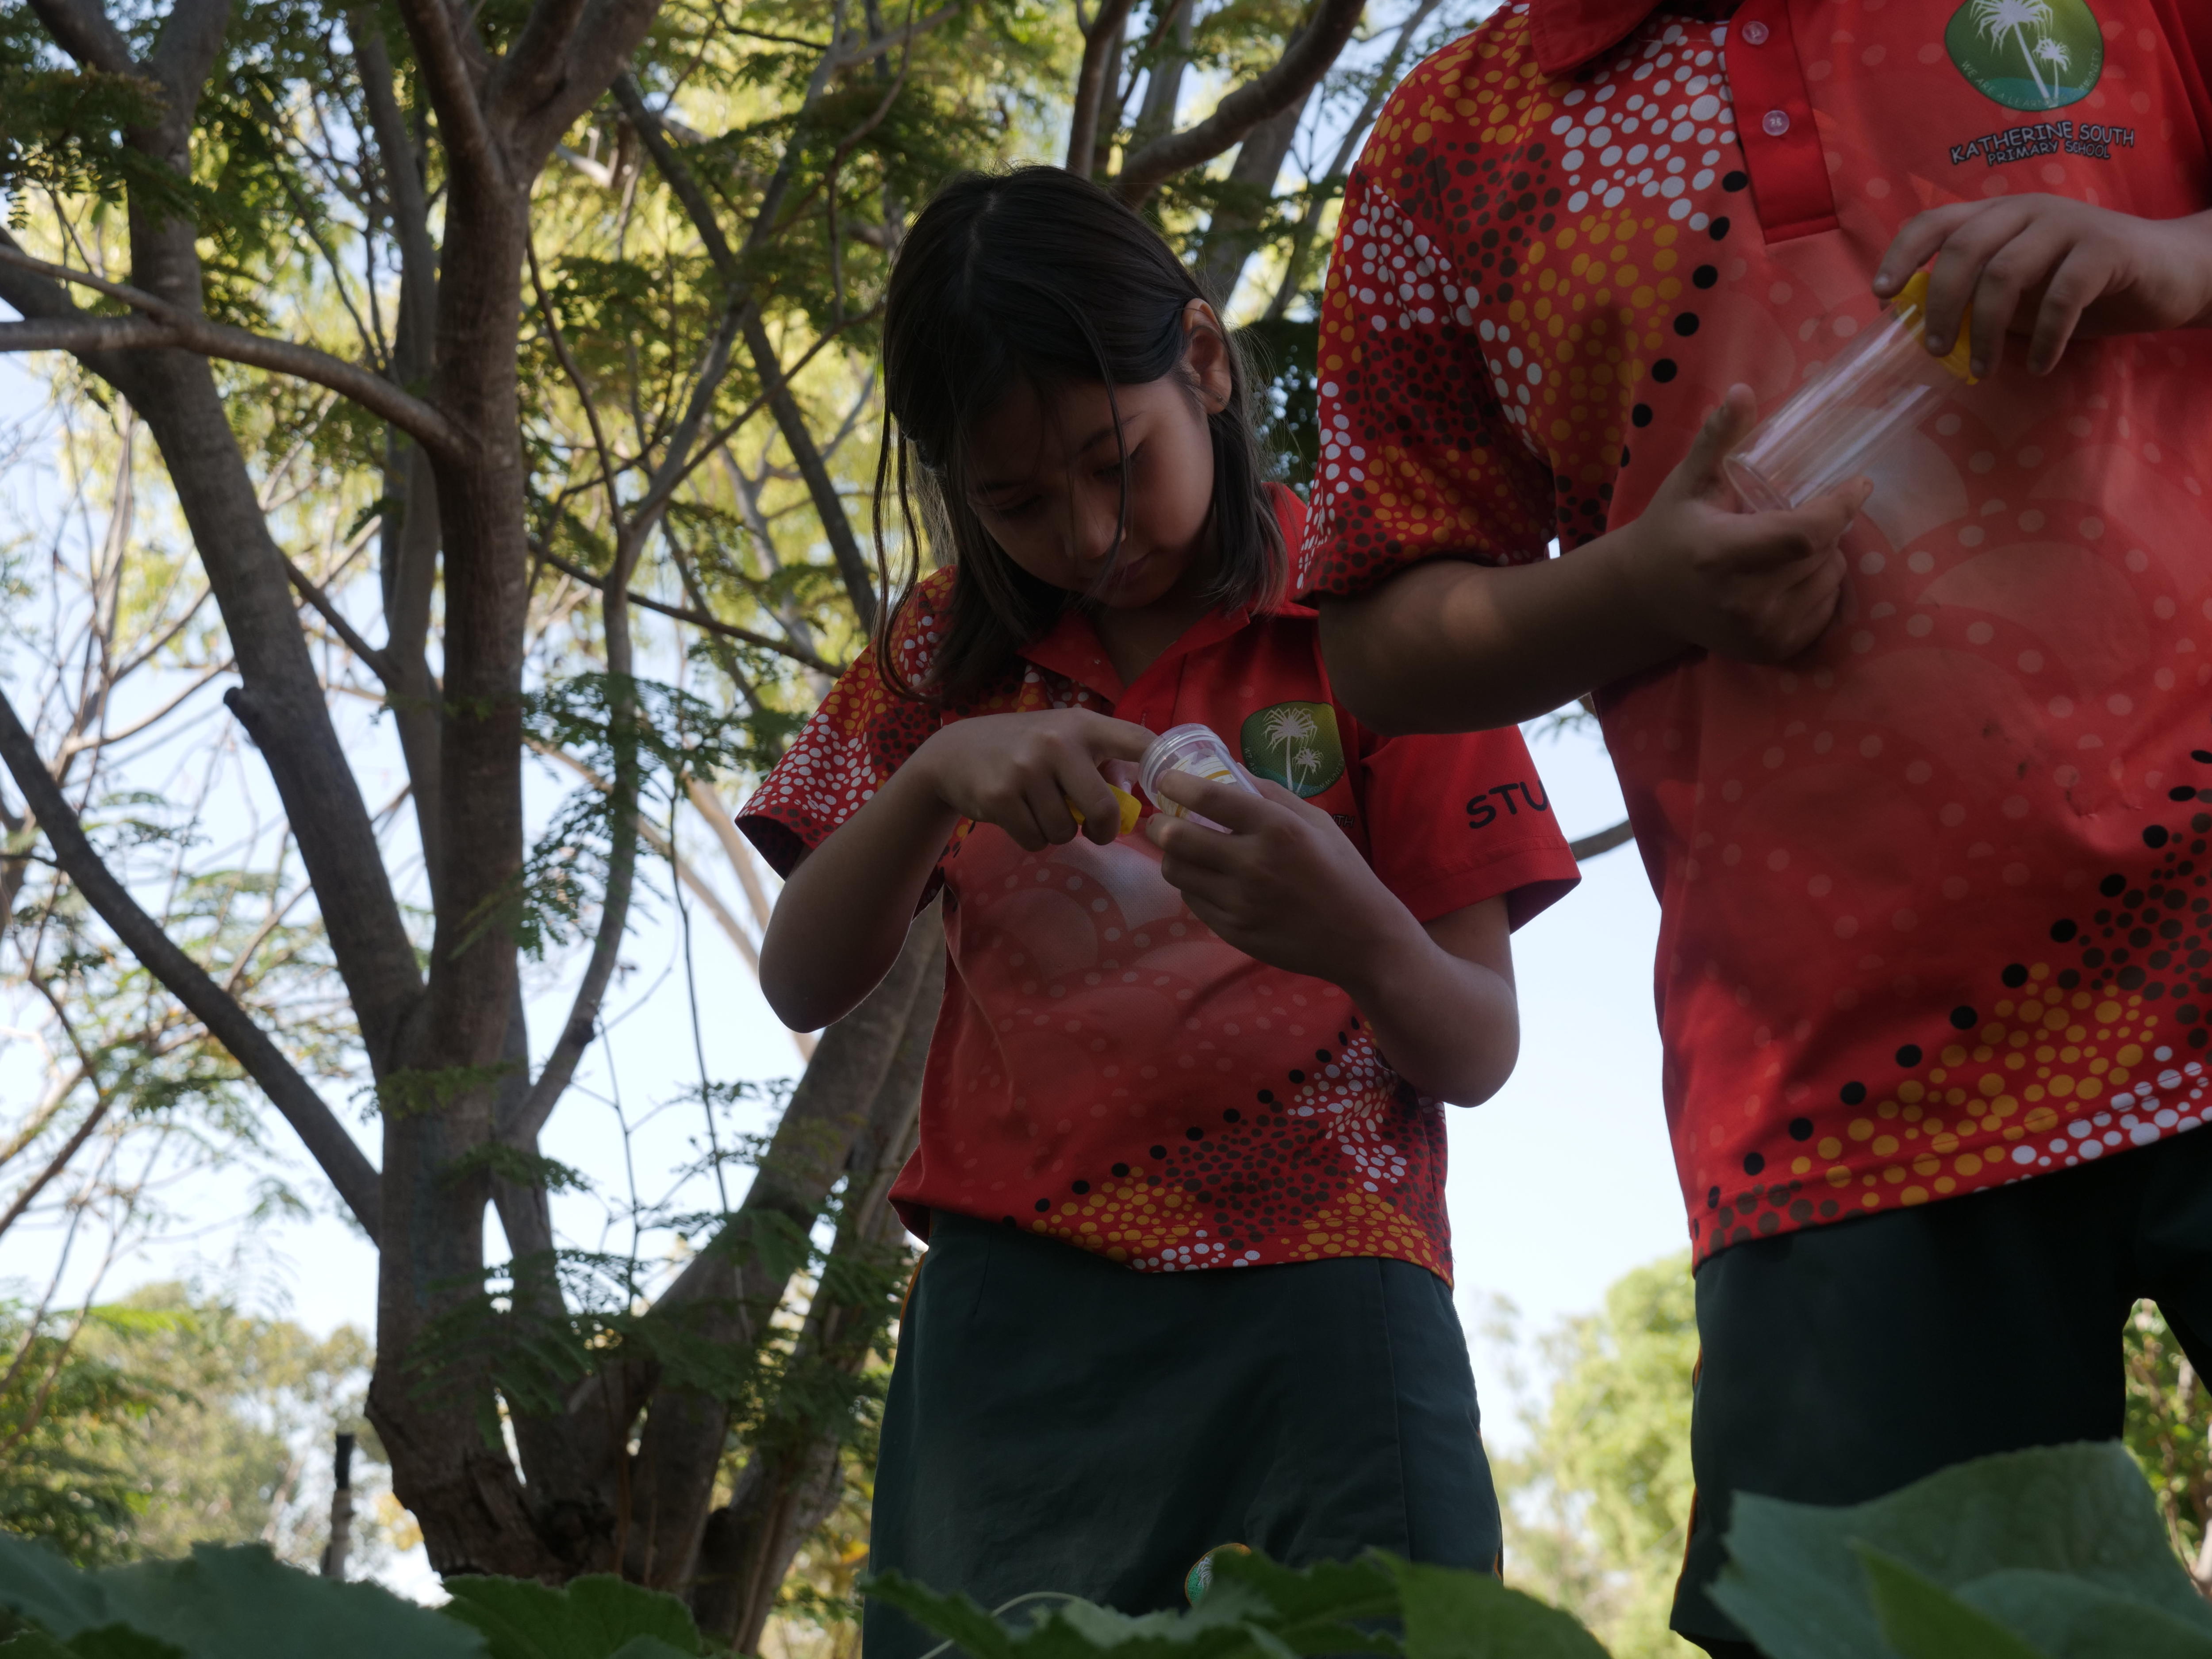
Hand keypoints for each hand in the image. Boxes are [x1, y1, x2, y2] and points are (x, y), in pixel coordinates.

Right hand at [912, 709, 1155, 851]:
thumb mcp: (1066, 739)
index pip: (1138, 741)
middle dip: (1103, 830)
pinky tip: (1021, 817)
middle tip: (1095, 832)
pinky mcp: (1000, 797)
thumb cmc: (1025, 748)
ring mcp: (1026, 769)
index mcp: (1083, 724)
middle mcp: (1057, 742)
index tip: (1173, 793)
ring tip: (1043, 812)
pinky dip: (1034, 839)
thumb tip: (1144, 792)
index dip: (1163, 768)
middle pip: (1104, 808)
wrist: (956, 753)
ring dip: (1059, 833)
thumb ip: (1105, 761)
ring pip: (1066, 831)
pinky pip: (1037, 840)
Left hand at [1145, 772, 1418, 982]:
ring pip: (1177, 872)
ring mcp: (1240, 902)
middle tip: (1160, 820)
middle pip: (1177, 838)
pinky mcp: (1233, 930)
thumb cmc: (1341, 871)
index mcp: (1277, 829)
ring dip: (1171, 856)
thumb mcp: (1315, 822)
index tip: (1166, 780)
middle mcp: (1253, 864)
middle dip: (1158, 824)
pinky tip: (1205, 879)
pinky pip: (1192, 901)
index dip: (1176, 784)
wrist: (1361, 938)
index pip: (1209, 798)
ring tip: (1180, 850)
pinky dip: (1192, 886)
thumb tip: (1227, 768)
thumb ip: (1270, 793)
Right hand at [1617, 386, 1867, 663]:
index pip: (1805, 534)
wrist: (1644, 599)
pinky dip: (1821, 589)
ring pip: (1830, 581)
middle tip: (1802, 515)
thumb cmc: (1671, 532)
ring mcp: (1759, 631)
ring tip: (1792, 549)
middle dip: (1826, 528)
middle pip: (1823, 555)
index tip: (1859, 484)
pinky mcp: (1772, 651)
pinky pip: (1826, 612)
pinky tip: (1790, 579)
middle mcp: (1743, 601)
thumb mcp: (1688, 482)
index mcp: (1722, 555)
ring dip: (1826, 559)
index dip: (1840, 508)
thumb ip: (1718, 439)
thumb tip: (1744, 390)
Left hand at [1873, 197, 2211, 377]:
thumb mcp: (2019, 292)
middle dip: (1939, 305)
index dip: (1901, 255)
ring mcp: (2068, 225)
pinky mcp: (2106, 249)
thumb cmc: (2081, 286)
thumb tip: (1921, 327)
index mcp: (1999, 215)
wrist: (2168, 272)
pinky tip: (2039, 365)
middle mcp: (2028, 210)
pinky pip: (2062, 295)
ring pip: (2005, 273)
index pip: (1935, 221)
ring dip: (1984, 330)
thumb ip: (1977, 297)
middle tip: (1934, 350)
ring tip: (1981, 369)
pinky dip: (2044, 337)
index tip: (1881, 295)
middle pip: (1964, 249)